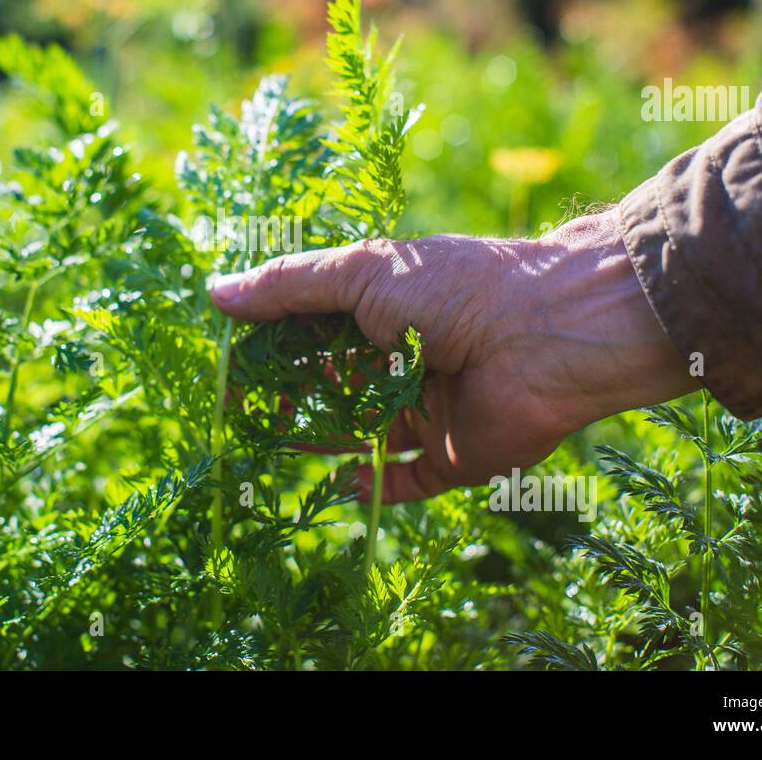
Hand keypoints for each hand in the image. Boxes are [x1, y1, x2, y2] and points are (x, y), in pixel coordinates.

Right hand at [208, 209, 696, 501]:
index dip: (272, 345)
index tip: (231, 362)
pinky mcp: (451, 458)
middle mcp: (401, 362)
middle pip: (330, 386)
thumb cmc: (454, 289)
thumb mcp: (362, 273)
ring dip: (318, 439)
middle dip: (288, 395)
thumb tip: (216, 292)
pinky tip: (341, 483)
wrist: (546, 333)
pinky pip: (404, 482)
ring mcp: (425, 411)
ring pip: (358, 435)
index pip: (313, 332)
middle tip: (245, 409)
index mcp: (383, 311)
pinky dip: (373, 488)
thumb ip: (289, 286)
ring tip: (276, 441)